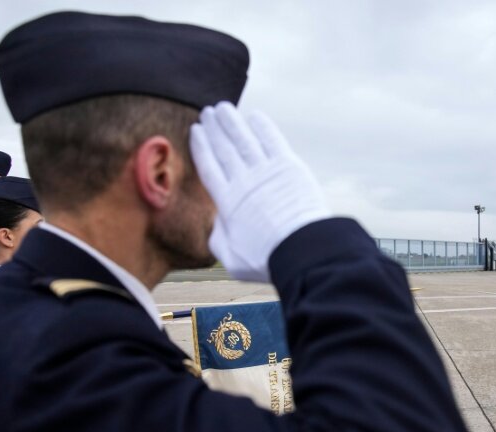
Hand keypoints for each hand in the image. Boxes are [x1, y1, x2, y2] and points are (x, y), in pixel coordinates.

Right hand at [190, 102, 330, 281]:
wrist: (300, 249)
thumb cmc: (267, 259)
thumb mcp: (231, 258)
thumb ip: (218, 239)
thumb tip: (217, 223)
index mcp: (227, 202)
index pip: (209, 167)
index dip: (201, 147)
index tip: (195, 131)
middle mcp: (243, 182)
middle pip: (224, 149)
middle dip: (214, 129)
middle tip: (206, 113)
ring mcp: (265, 172)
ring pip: (244, 140)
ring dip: (232, 122)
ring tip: (222, 108)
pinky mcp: (288, 167)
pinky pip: (272, 140)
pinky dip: (262, 127)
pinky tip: (254, 116)